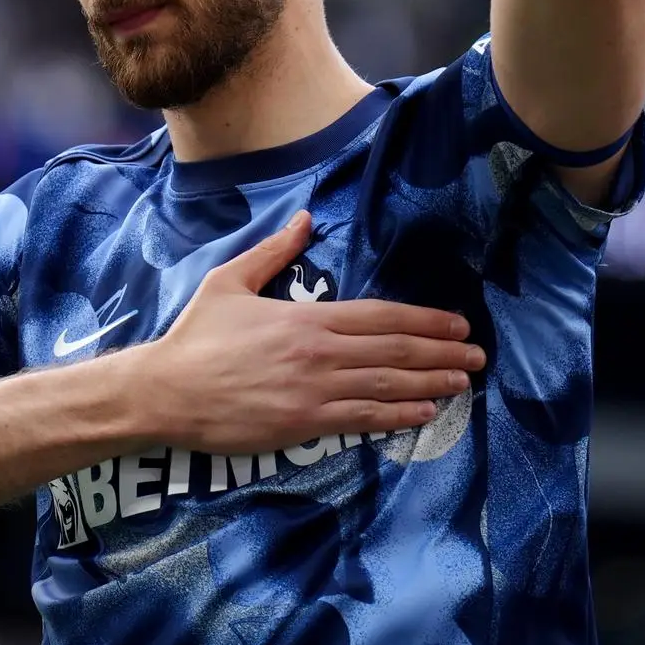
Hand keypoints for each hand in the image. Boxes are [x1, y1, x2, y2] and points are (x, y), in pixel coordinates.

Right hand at [148, 211, 484, 453]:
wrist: (167, 390)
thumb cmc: (197, 335)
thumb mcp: (232, 280)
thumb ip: (275, 251)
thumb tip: (307, 219)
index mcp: (308, 317)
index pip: (381, 316)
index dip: (425, 320)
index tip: (456, 324)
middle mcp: (321, 353)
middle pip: (395, 350)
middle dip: (441, 352)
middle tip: (478, 355)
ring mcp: (315, 392)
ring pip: (387, 386)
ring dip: (431, 384)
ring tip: (463, 383)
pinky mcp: (305, 425)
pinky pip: (363, 419)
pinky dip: (398, 416)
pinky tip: (424, 413)